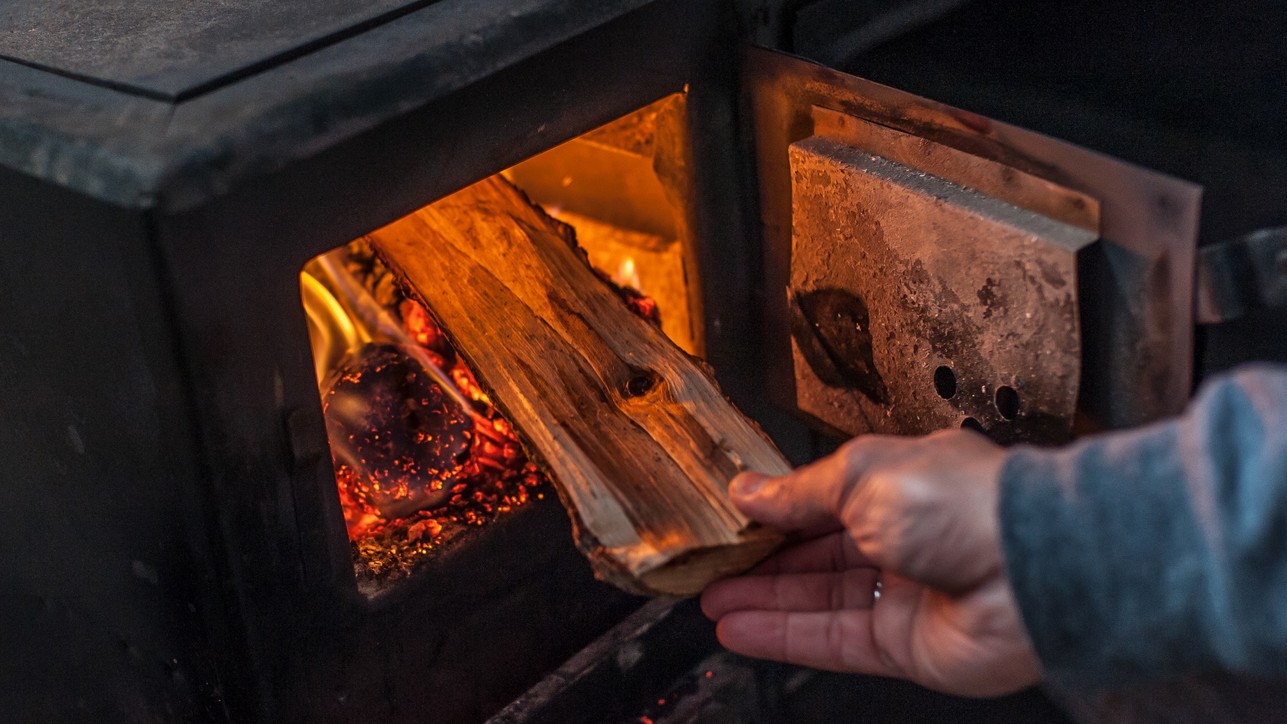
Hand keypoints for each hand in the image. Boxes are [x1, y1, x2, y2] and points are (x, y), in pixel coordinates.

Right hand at [700, 429, 1041, 696]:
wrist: (1033, 569)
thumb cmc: (968, 504)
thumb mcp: (863, 473)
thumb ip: (800, 491)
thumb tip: (752, 491)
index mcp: (900, 482)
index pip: (821, 500)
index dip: (774, 512)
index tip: (731, 519)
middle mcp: (904, 537)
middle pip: (815, 554)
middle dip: (760, 561)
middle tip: (712, 564)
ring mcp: (904, 595)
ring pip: (817, 600)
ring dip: (762, 601)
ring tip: (713, 599)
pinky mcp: (905, 646)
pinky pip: (832, 640)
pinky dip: (784, 636)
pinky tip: (743, 628)